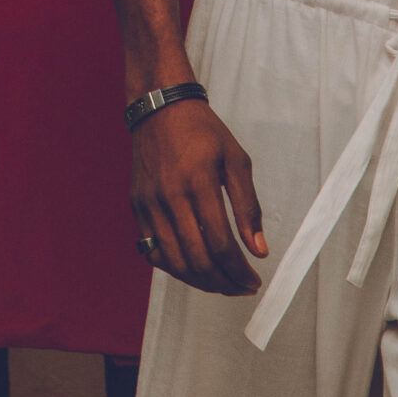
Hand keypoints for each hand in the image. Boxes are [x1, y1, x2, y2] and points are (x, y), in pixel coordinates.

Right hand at [129, 97, 267, 295]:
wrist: (159, 108)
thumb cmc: (202, 131)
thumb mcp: (235, 159)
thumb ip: (248, 206)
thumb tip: (259, 250)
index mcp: (198, 182)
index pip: (220, 243)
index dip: (239, 271)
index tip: (254, 281)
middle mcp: (170, 196)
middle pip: (197, 259)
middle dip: (224, 283)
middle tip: (242, 288)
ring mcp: (150, 203)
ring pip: (175, 262)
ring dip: (201, 282)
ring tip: (223, 283)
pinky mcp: (138, 207)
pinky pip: (154, 252)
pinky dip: (176, 268)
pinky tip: (195, 269)